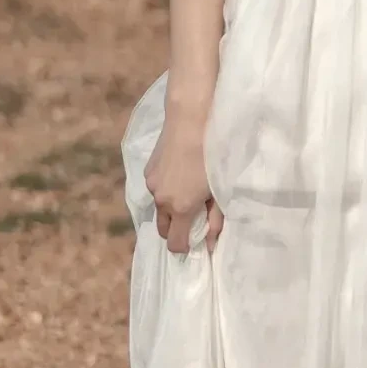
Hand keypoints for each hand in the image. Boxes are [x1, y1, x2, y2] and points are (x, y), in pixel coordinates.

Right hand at [143, 117, 223, 255]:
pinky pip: (156, 189)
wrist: (190, 121)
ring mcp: (151, 184)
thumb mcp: (219, 191)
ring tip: (188, 190)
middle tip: (193, 216)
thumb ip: (215, 220)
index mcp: (179, 208)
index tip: (196, 240)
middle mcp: (161, 200)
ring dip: (170, 207)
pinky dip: (165, 190)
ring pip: (159, 207)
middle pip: (163, 230)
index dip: (185, 247)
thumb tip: (212, 244)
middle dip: (175, 229)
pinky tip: (179, 173)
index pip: (174, 244)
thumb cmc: (213, 156)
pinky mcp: (148, 170)